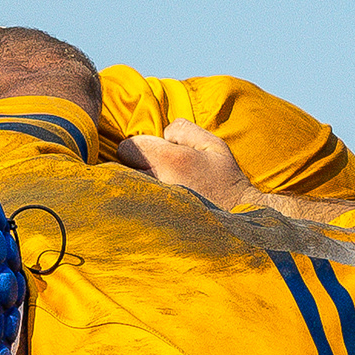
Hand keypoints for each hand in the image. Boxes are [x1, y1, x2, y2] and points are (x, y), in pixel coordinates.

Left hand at [124, 121, 251, 211]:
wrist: (234, 222)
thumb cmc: (225, 182)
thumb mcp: (214, 146)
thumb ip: (184, 130)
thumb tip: (162, 132)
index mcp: (171, 161)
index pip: (128, 147)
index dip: (139, 148)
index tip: (156, 155)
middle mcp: (155, 184)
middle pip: (120, 168)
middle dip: (134, 167)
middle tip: (157, 174)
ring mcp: (149, 207)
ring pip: (123, 190)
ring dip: (134, 186)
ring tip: (159, 190)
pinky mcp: (146, 225)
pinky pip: (128, 208)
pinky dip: (136, 204)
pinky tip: (155, 205)